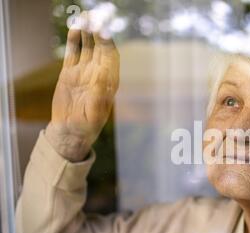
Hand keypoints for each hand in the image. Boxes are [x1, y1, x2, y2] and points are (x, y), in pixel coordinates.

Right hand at [46, 11, 119, 161]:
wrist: (70, 131)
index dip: (108, 43)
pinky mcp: (70, 73)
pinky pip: (73, 53)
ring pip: (87, 47)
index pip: (111, 57)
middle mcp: (97, 73)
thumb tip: (102, 76)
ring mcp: (83, 71)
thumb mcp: (94, 114)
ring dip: (87, 32)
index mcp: (108, 82)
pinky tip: (75, 28)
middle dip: (99, 32)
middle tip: (94, 16)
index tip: (104, 30)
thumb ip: (99, 95)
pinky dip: (74, 40)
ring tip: (84, 16)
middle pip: (100, 47)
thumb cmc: (87, 126)